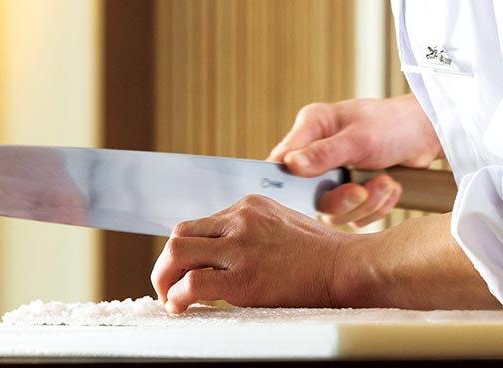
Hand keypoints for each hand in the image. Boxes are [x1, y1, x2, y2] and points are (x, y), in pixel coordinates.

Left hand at [150, 195, 351, 312]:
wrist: (348, 267)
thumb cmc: (321, 252)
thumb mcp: (281, 222)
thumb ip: (251, 230)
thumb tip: (223, 251)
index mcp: (248, 206)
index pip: (198, 224)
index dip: (185, 250)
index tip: (184, 270)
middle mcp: (239, 220)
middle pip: (179, 234)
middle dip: (166, 262)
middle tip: (167, 284)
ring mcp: (241, 247)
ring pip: (176, 252)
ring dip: (165, 278)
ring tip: (170, 298)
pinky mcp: (244, 278)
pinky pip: (193, 284)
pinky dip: (178, 297)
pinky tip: (181, 307)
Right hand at [268, 94, 442, 226]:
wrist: (431, 134)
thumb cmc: (395, 124)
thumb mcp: (359, 137)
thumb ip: (323, 153)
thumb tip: (290, 165)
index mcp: (310, 130)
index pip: (281, 161)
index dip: (288, 182)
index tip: (307, 192)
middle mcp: (317, 154)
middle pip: (309, 195)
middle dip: (342, 198)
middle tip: (361, 191)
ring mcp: (335, 176)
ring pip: (334, 211)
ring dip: (366, 203)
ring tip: (386, 183)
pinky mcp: (352, 192)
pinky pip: (354, 216)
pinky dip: (376, 207)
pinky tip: (390, 187)